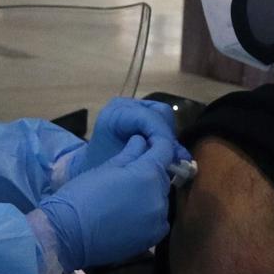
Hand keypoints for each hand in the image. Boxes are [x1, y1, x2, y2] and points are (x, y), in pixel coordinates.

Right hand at [30, 131, 177, 273]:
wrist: (68, 234)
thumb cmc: (81, 195)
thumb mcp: (105, 168)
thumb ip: (129, 154)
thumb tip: (141, 141)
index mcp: (147, 174)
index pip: (165, 150)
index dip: (158, 144)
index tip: (148, 144)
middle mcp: (159, 197)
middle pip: (163, 177)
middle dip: (151, 172)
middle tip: (130, 174)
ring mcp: (157, 220)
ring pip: (161, 200)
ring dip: (150, 195)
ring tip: (126, 199)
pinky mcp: (152, 239)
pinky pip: (158, 221)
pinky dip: (150, 216)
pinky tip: (130, 216)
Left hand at [55, 97, 188, 184]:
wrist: (89, 167)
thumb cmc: (102, 167)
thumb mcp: (126, 164)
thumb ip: (152, 157)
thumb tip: (183, 158)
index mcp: (115, 114)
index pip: (149, 117)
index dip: (163, 136)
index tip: (173, 157)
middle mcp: (124, 105)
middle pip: (160, 113)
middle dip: (168, 137)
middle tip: (173, 159)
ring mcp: (132, 107)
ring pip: (164, 117)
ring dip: (168, 137)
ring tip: (169, 158)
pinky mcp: (139, 114)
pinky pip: (161, 121)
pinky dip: (165, 137)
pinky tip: (165, 154)